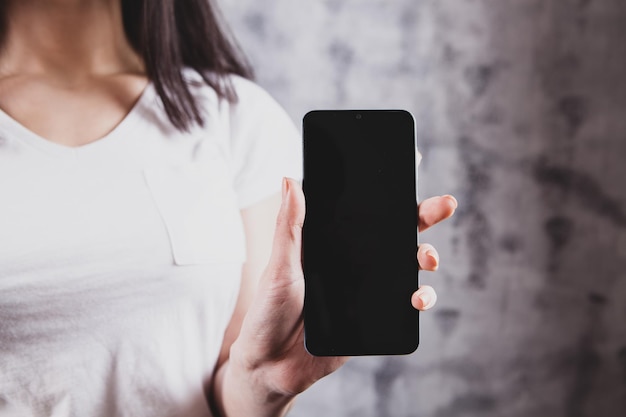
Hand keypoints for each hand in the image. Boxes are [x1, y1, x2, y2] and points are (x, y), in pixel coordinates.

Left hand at [229, 178, 456, 406]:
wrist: (272, 366)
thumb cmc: (268, 312)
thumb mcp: (279, 266)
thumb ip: (289, 226)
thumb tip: (291, 179)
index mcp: (332, 242)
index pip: (364, 209)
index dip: (389, 188)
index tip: (412, 162)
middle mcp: (354, 261)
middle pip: (396, 232)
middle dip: (425, 215)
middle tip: (444, 204)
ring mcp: (368, 288)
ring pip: (408, 264)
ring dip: (427, 256)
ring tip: (429, 259)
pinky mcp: (375, 316)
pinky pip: (406, 303)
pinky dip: (420, 298)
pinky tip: (418, 298)